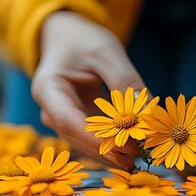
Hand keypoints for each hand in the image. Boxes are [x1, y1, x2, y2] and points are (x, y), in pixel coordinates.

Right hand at [31, 11, 142, 168]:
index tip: (124, 148)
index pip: (67, 120)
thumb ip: (124, 80)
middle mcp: (50, 109)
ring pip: (85, 144)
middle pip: (76, 138)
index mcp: (48, 88)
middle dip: (107, 150)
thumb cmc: (82, 40)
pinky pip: (93, 139)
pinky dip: (112, 144)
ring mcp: (61, 119)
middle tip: (139, 158)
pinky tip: (135, 149)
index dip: (95, 138)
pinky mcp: (76, 122)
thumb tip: (147, 112)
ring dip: (111, 152)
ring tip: (140, 158)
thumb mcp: (106, 52)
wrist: (66, 37)